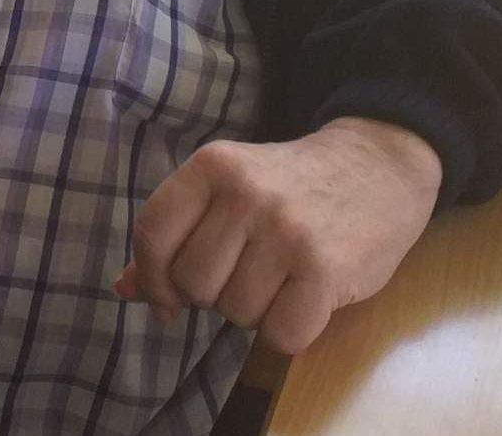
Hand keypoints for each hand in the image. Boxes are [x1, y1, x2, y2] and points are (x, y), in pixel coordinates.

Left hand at [115, 116, 442, 354]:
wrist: (377, 167)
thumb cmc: (289, 185)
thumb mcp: (227, 189)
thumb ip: (175, 233)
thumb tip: (124, 288)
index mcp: (212, 165)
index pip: (152, 232)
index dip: (152, 277)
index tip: (169, 296)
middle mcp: (245, 193)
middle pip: (192, 283)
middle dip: (214, 293)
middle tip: (247, 271)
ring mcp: (286, 231)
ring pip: (235, 314)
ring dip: (255, 311)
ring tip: (281, 277)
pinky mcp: (325, 270)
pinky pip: (280, 336)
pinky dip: (289, 331)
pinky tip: (305, 299)